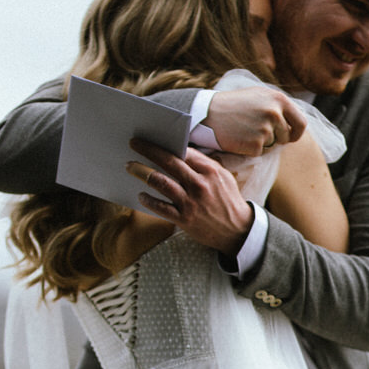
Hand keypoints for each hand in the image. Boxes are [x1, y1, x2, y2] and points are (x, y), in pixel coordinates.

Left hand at [128, 139, 253, 255]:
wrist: (237, 230)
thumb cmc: (228, 201)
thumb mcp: (222, 177)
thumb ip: (204, 165)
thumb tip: (182, 152)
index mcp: (209, 171)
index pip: (184, 152)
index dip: (166, 144)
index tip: (152, 138)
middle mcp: (199, 185)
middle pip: (169, 162)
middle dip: (149, 151)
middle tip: (134, 143)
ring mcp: (191, 203)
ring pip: (161, 183)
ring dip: (142, 172)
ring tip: (131, 166)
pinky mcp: (184, 219)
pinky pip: (161, 208)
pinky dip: (149, 200)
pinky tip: (141, 195)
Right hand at [205, 87, 305, 154]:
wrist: (209, 113)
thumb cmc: (233, 105)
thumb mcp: (259, 96)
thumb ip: (277, 106)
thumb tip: (293, 121)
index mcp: (279, 99)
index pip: (301, 123)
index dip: (296, 133)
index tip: (290, 138)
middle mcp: (275, 113)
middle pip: (286, 137)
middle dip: (275, 138)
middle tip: (255, 131)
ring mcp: (266, 129)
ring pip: (272, 146)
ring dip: (261, 143)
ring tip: (244, 131)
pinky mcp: (255, 144)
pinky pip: (259, 153)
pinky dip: (250, 149)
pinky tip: (239, 138)